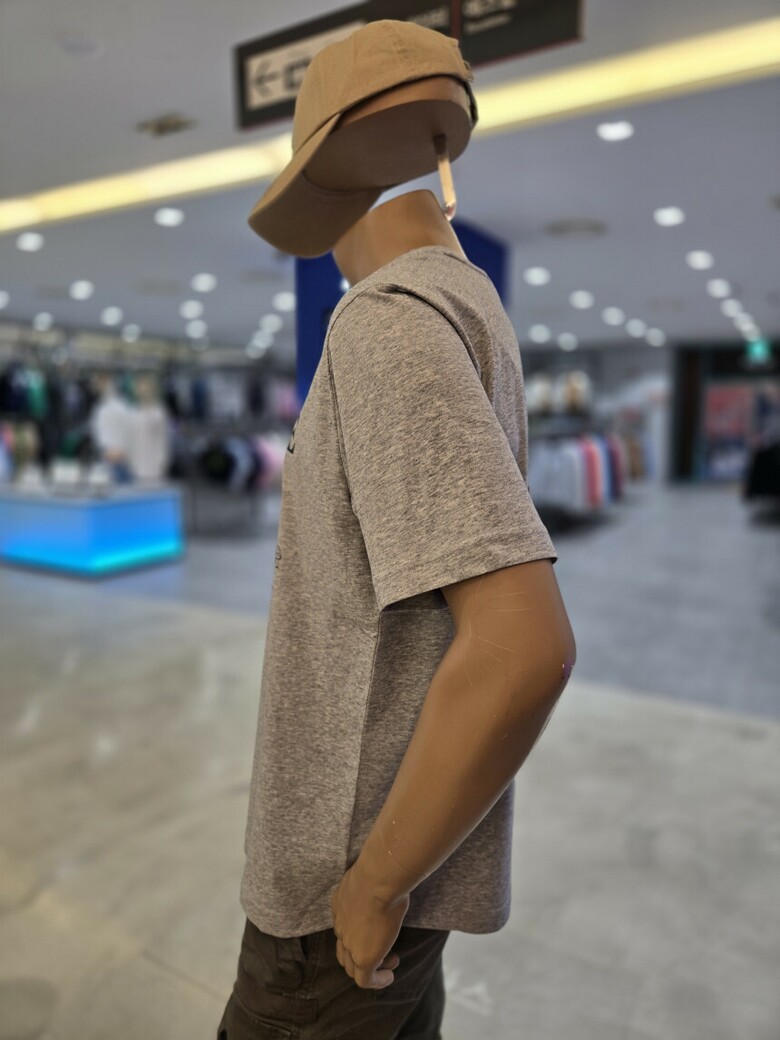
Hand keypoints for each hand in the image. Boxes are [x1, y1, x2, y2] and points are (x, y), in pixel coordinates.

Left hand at [330, 857, 410, 989]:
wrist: (379, 878)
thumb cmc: (381, 869)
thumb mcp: (373, 874)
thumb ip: (375, 879)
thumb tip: (390, 873)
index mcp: (340, 903)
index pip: (343, 924)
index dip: (358, 932)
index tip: (378, 929)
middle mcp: (340, 924)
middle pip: (343, 949)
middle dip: (361, 954)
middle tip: (382, 950)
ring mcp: (349, 943)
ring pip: (352, 967)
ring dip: (370, 968)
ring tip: (390, 963)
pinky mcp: (363, 957)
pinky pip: (365, 979)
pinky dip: (377, 981)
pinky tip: (389, 976)